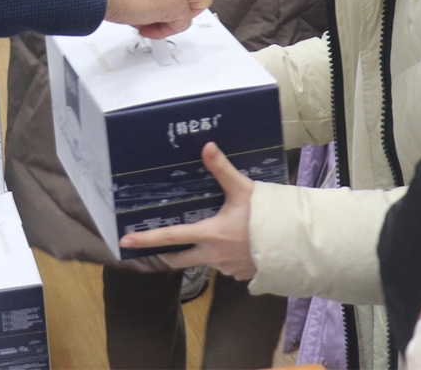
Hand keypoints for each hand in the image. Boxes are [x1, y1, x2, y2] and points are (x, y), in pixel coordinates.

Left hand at [118, 143, 256, 278]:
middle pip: (180, 258)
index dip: (146, 239)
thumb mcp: (243, 189)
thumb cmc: (268, 217)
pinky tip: (234, 244)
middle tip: (159, 246)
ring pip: (204, 261)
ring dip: (200, 251)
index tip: (124, 243)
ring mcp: (227, 268)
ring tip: (209, 235)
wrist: (296, 245)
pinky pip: (225, 266)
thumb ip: (222, 169)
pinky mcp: (242, 275)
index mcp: (209, 234)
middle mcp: (213, 255)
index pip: (171, 237)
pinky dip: (223, 256)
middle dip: (166, 253)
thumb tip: (206, 146)